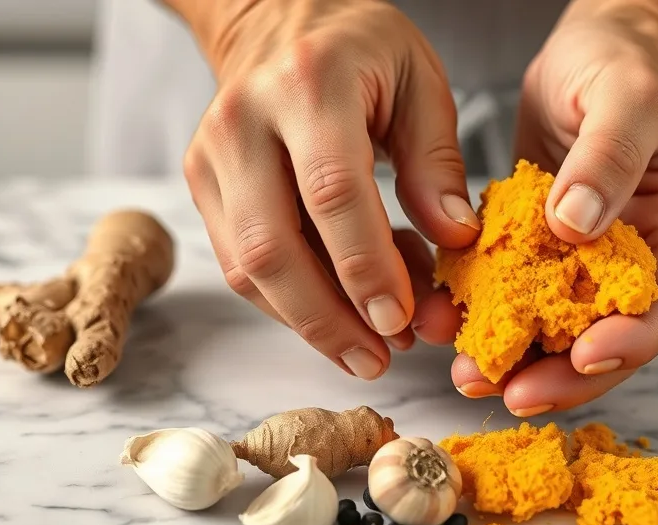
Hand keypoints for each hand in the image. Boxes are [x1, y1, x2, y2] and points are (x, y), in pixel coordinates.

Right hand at [179, 0, 479, 379]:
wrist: (276, 18)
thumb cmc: (359, 48)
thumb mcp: (420, 81)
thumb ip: (437, 160)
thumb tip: (454, 238)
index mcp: (308, 84)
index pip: (331, 193)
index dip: (366, 266)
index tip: (401, 319)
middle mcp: (243, 121)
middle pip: (273, 246)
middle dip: (328, 319)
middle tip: (380, 358)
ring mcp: (212, 156)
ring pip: (249, 267)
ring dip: (309, 323)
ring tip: (368, 350)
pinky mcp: (203, 185)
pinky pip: (241, 265)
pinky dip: (290, 303)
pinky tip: (338, 315)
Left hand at [418, 2, 657, 414]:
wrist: (592, 50)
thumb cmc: (628, 64)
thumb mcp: (629, 98)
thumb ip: (609, 159)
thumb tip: (576, 226)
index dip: (625, 344)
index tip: (580, 355)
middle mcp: (630, 257)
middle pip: (603, 337)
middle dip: (558, 374)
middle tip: (507, 391)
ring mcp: (583, 257)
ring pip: (554, 326)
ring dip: (514, 355)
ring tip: (467, 373)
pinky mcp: (539, 247)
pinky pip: (514, 290)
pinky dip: (486, 311)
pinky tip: (449, 320)